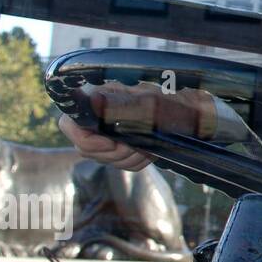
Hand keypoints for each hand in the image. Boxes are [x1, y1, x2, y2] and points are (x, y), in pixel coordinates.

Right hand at [57, 83, 217, 171]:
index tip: (110, 142)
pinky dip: (137, 161)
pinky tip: (150, 150)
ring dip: (128, 157)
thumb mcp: (146, 98)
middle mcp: (97, 120)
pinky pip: (123, 164)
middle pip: (87, 148)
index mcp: (96, 101)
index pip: (69, 125)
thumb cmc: (170, 97)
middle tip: (137, 145)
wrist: (192, 108)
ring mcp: (109, 135)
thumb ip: (119, 104)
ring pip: (106, 159)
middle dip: (114, 151)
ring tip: (147, 146)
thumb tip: (93, 102)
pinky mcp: (123, 148)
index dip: (83, 138)